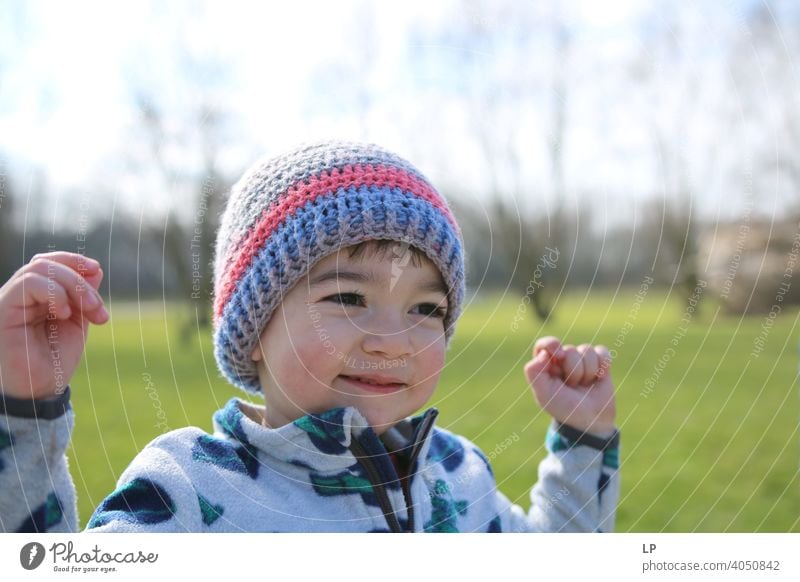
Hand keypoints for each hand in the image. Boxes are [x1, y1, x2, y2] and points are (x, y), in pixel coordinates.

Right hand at [0, 252, 108, 399]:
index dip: (74, 260)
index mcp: (35, 295)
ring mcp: (9, 300)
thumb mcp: (78, 321)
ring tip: (88, 310)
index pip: (50, 262)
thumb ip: (83, 296)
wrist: (41, 389)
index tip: (96, 270)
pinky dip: (54, 292)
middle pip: (47, 263)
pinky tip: (65, 313)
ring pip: (39, 269)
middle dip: (79, 279)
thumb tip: (95, 269)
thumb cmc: (56, 358)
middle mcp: (19, 294)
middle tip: (97, 306)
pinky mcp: (3, 309)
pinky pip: (28, 284)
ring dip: (72, 285)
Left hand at [524, 336, 615, 436]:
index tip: (560, 356)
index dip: (552, 345)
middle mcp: (563, 360)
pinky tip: (599, 378)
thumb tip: (542, 353)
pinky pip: (603, 352)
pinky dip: (603, 366)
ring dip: (588, 371)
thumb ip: (534, 373)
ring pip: (587, 350)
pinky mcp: (599, 362)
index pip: (544, 344)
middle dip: (574, 370)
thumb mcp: (544, 395)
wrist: (592, 421)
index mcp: (546, 366)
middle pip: (569, 349)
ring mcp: (582, 360)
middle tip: (572, 386)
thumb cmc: (565, 408)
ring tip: (585, 385)